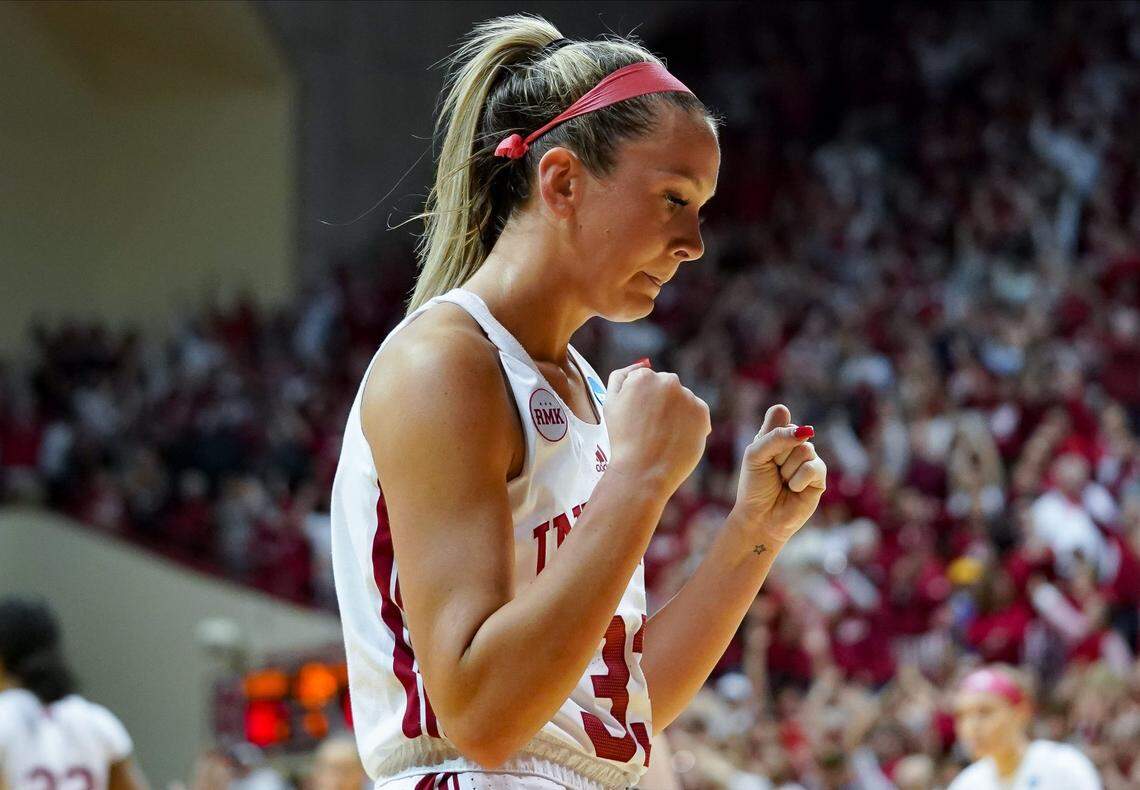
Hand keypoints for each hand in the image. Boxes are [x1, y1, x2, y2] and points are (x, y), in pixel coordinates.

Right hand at [603, 360, 711, 496]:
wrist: (643, 471)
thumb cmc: (622, 440)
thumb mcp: (609, 404)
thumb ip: (621, 377)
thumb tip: (641, 364)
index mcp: (643, 376)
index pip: (646, 381)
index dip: (641, 402)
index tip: (638, 419)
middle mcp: (668, 380)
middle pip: (666, 387)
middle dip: (661, 403)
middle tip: (651, 429)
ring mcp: (687, 396)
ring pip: (683, 401)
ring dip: (676, 413)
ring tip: (663, 437)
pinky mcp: (702, 413)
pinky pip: (697, 414)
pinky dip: (689, 424)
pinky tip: (676, 439)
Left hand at [733, 404, 826, 542]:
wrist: (760, 518)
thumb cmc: (754, 486)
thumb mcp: (756, 455)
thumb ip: (776, 437)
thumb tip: (807, 430)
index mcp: (776, 434)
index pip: (780, 414)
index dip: (771, 431)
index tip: (763, 450)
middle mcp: (794, 444)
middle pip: (793, 431)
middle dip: (777, 455)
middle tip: (772, 471)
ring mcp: (808, 459)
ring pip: (804, 449)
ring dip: (787, 469)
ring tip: (782, 482)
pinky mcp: (819, 477)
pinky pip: (812, 467)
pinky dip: (797, 480)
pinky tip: (793, 489)